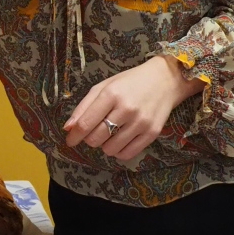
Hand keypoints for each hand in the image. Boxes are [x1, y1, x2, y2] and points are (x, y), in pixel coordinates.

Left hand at [63, 55, 202, 161]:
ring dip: (105, 145)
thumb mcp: (104, 86)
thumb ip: (84, 106)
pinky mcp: (152, 133)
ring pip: (110, 149)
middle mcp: (126, 109)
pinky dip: (119, 151)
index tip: (70, 140)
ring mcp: (141, 122)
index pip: (86, 123)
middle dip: (90, 139)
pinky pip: (127, 154)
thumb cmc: (130, 82)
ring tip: (110, 134)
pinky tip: (120, 141)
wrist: (165, 80)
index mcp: (111, 94)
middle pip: (96, 138)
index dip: (74, 136)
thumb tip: (68, 128)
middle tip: (95, 132)